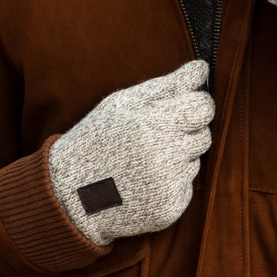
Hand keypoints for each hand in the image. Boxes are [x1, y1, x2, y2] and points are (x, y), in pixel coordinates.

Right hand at [48, 60, 212, 246]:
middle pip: (204, 134)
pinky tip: (143, 181)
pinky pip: (186, 186)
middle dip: (186, 131)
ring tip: (142, 160)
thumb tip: (201, 68)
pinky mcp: (170, 208)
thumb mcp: (123, 104)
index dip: (196, 103)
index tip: (183, 105)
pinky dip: (171, 182)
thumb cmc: (97, 139)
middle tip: (155, 134)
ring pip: (194, 160)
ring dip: (178, 157)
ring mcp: (168, 186)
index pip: (203, 107)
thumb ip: (167, 85)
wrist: (72, 195)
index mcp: (152, 125)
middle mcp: (164, 158)